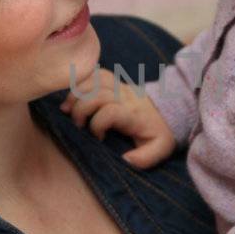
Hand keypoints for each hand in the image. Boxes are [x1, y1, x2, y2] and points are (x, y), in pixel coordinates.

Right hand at [60, 69, 175, 167]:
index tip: (99, 139)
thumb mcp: (159, 149)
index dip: (98, 125)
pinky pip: (95, 73)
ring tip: (67, 109)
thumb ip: (145, 158)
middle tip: (78, 125)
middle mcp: (125, 97)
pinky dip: (81, 82)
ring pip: (94, 80)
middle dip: (81, 110)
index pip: (111, 112)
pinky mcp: (114, 82)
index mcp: (133, 115)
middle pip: (97, 94)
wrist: (167, 110)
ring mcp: (119, 87)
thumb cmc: (158, 132)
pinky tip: (73, 95)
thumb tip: (125, 160)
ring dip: (76, 94)